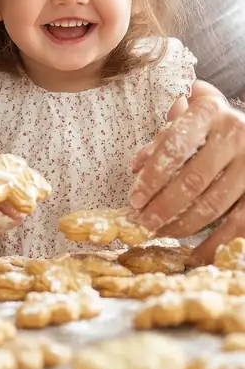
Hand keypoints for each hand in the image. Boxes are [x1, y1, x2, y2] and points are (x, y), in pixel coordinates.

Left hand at [129, 94, 244, 262]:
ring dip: (182, 226)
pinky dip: (214, 244)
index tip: (134, 199)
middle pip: (193, 180)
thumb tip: (137, 166)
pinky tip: (195, 255)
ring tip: (161, 233)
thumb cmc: (213, 126)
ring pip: (213, 205)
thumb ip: (163, 139)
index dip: (151, 177)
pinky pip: (237, 224)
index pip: (175, 147)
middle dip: (163, 207)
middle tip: (143, 222)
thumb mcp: (189, 120)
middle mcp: (235, 135)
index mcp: (210, 113)